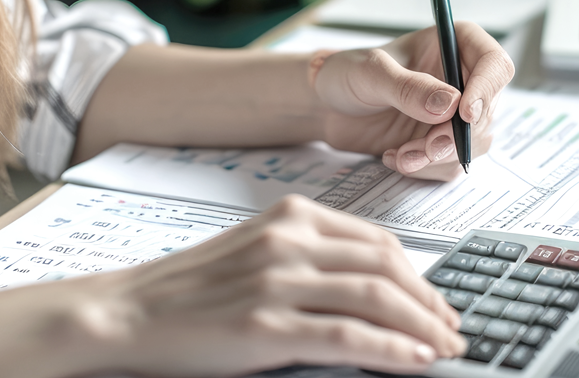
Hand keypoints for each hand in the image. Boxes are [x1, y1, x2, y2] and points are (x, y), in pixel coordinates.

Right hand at [84, 195, 464, 376]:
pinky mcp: (265, 326)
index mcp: (291, 217)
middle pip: (387, 267)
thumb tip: (370, 290)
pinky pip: (348, 337)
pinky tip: (414, 362)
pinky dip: (391, 350)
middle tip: (453, 332)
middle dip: (430, 303)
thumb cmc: (190, 291)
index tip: (439, 304)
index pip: (378, 242)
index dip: (420, 276)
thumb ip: (307, 261)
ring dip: (422, 328)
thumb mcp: (254, 255)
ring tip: (443, 350)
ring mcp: (277, 282)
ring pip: (377, 298)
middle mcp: (289, 241)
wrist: (126, 313)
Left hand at [310, 22, 512, 179]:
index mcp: (454, 45)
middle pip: (486, 112)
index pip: (494, 64)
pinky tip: (394, 157)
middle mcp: (461, 79)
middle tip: (425, 148)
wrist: (326, 107)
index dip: (487, 90)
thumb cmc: (346, 74)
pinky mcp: (441, 142)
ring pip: (472, 144)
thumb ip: (408, 87)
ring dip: (438, 157)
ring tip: (400, 156)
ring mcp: (453, 113)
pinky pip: (451, 164)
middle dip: (455, 136)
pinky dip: (425, 168)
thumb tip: (450, 105)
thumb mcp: (371, 73)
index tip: (464, 114)